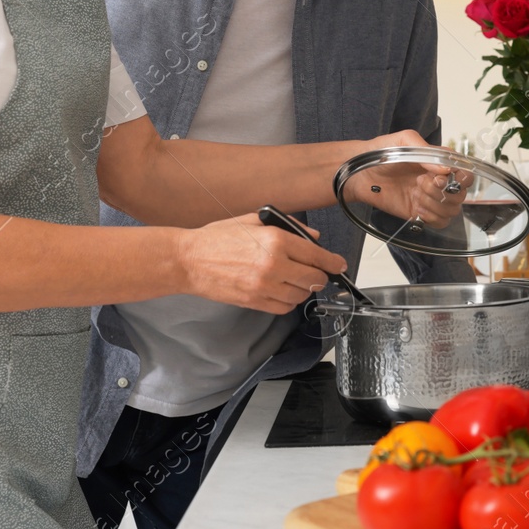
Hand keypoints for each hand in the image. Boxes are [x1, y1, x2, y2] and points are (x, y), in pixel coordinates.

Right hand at [177, 214, 346, 313]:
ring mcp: (264, 286)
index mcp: (275, 240)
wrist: (189, 260)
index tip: (339, 265)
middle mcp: (273, 265)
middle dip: (320, 277)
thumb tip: (312, 237)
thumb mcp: (255, 221)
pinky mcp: (255, 302)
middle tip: (317, 273)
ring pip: (301, 295)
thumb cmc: (218, 239)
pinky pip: (284, 307)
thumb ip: (288, 227)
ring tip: (294, 279)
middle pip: (314, 279)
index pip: (317, 255)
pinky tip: (281, 290)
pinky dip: (288, 301)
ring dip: (303, 289)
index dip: (333, 262)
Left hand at [347, 130, 469, 228]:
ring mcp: (431, 199)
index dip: (459, 179)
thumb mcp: (404, 140)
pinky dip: (431, 217)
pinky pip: (439, 223)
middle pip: (461, 196)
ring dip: (435, 204)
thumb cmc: (381, 152)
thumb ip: (426, 151)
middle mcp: (440, 182)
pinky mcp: (420, 213)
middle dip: (443, 192)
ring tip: (416, 193)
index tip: (440, 176)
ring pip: (451, 211)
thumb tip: (445, 168)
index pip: (465, 174)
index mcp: (441, 163)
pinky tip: (416, 207)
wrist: (360, 173)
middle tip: (420, 183)